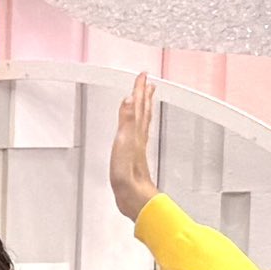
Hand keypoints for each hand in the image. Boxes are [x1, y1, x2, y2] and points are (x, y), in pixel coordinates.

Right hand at [109, 75, 161, 222]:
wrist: (133, 195)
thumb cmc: (128, 173)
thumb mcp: (124, 142)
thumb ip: (127, 119)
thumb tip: (130, 98)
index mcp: (136, 131)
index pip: (139, 104)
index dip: (139, 88)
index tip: (143, 74)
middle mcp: (139, 136)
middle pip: (144, 110)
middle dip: (144, 95)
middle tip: (147, 82)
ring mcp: (138, 145)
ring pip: (143, 121)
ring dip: (144, 107)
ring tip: (145, 98)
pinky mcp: (134, 155)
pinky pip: (138, 133)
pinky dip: (137, 124)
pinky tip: (136, 127)